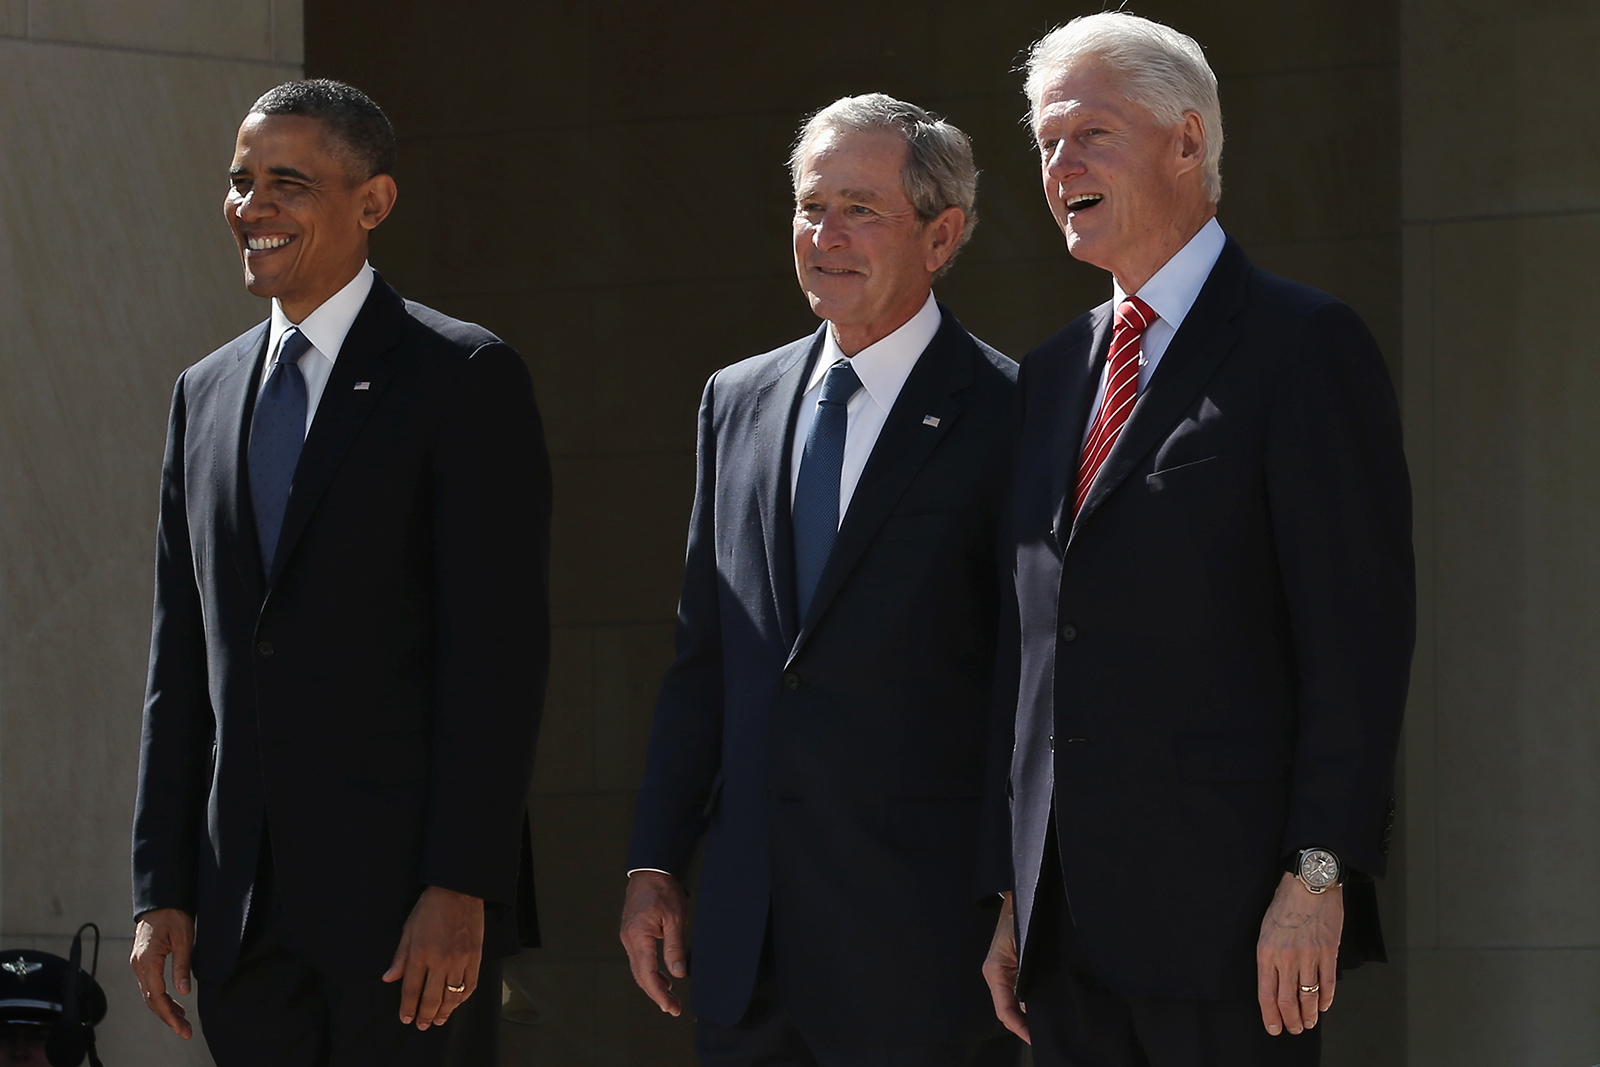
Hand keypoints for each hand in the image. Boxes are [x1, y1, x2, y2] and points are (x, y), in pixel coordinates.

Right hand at [130, 908, 195, 1038]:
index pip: (156, 996)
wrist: (160, 901)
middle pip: (151, 999)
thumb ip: (182, 966)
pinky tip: (174, 1004)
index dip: (169, 1014)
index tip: (181, 1027)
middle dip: (167, 1017)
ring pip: (149, 994)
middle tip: (185, 1032)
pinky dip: (161, 997)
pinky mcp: (142, 962)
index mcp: (147, 960)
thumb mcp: (184, 939)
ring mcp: (138, 964)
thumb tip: (183, 992)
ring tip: (182, 1022)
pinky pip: (149, 985)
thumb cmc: (174, 916)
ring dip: (164, 1009)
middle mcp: (138, 965)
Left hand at [382, 886, 483, 1029]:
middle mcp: (440, 961)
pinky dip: (463, 997)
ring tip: (438, 1020)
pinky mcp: (475, 956)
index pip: (412, 989)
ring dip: (445, 1011)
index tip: (406, 1019)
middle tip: (422, 1025)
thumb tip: (389, 979)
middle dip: (425, 1015)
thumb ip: (400, 957)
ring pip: (452, 996)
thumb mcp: (408, 930)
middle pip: (432, 997)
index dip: (408, 1007)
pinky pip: (470, 984)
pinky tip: (456, 1003)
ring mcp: (460, 960)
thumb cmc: (429, 909)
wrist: (458, 891)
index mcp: (420, 954)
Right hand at [619, 870, 689, 1015]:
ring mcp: (628, 936)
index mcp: (638, 937)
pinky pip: (639, 958)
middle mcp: (628, 939)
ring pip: (638, 969)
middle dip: (656, 994)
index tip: (670, 1007)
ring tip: (670, 996)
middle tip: (673, 1008)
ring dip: (653, 984)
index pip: (647, 974)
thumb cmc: (662, 890)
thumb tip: (677, 973)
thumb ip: (675, 947)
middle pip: (640, 976)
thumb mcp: (675, 918)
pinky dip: (649, 971)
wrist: (650, 871)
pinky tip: (663, 976)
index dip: (659, 994)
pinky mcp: (631, 933)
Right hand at [982, 892, 1029, 1043]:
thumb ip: (1024, 975)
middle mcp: (997, 974)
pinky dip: (1028, 1004)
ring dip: (1027, 1015)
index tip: (1033, 1038)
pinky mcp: (1012, 968)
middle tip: (1043, 1035)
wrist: (1023, 896)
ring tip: (1045, 1025)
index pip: (1004, 1011)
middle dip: (1024, 1025)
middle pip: (1009, 1011)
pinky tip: (1042, 1007)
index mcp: (995, 971)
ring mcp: (1003, 972)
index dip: (1019, 1028)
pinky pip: (1018, 993)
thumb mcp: (1024, 947)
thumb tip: (1030, 1004)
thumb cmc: (1021, 915)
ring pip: (1014, 1004)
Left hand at [1257, 872, 1342, 1034]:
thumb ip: (1268, 958)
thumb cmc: (1284, 905)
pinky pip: (1327, 984)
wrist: (1308, 884)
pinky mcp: (1328, 952)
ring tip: (1309, 1023)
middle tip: (1294, 1029)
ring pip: (1308, 997)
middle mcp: (1286, 957)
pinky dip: (1325, 1000)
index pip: (1266, 994)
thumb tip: (1273, 983)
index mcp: (1266, 952)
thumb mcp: (1265, 930)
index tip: (1274, 1029)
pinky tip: (1322, 1006)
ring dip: (1309, 1015)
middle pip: (1287, 1001)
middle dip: (1290, 1021)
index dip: (1270, 1016)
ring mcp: (1309, 956)